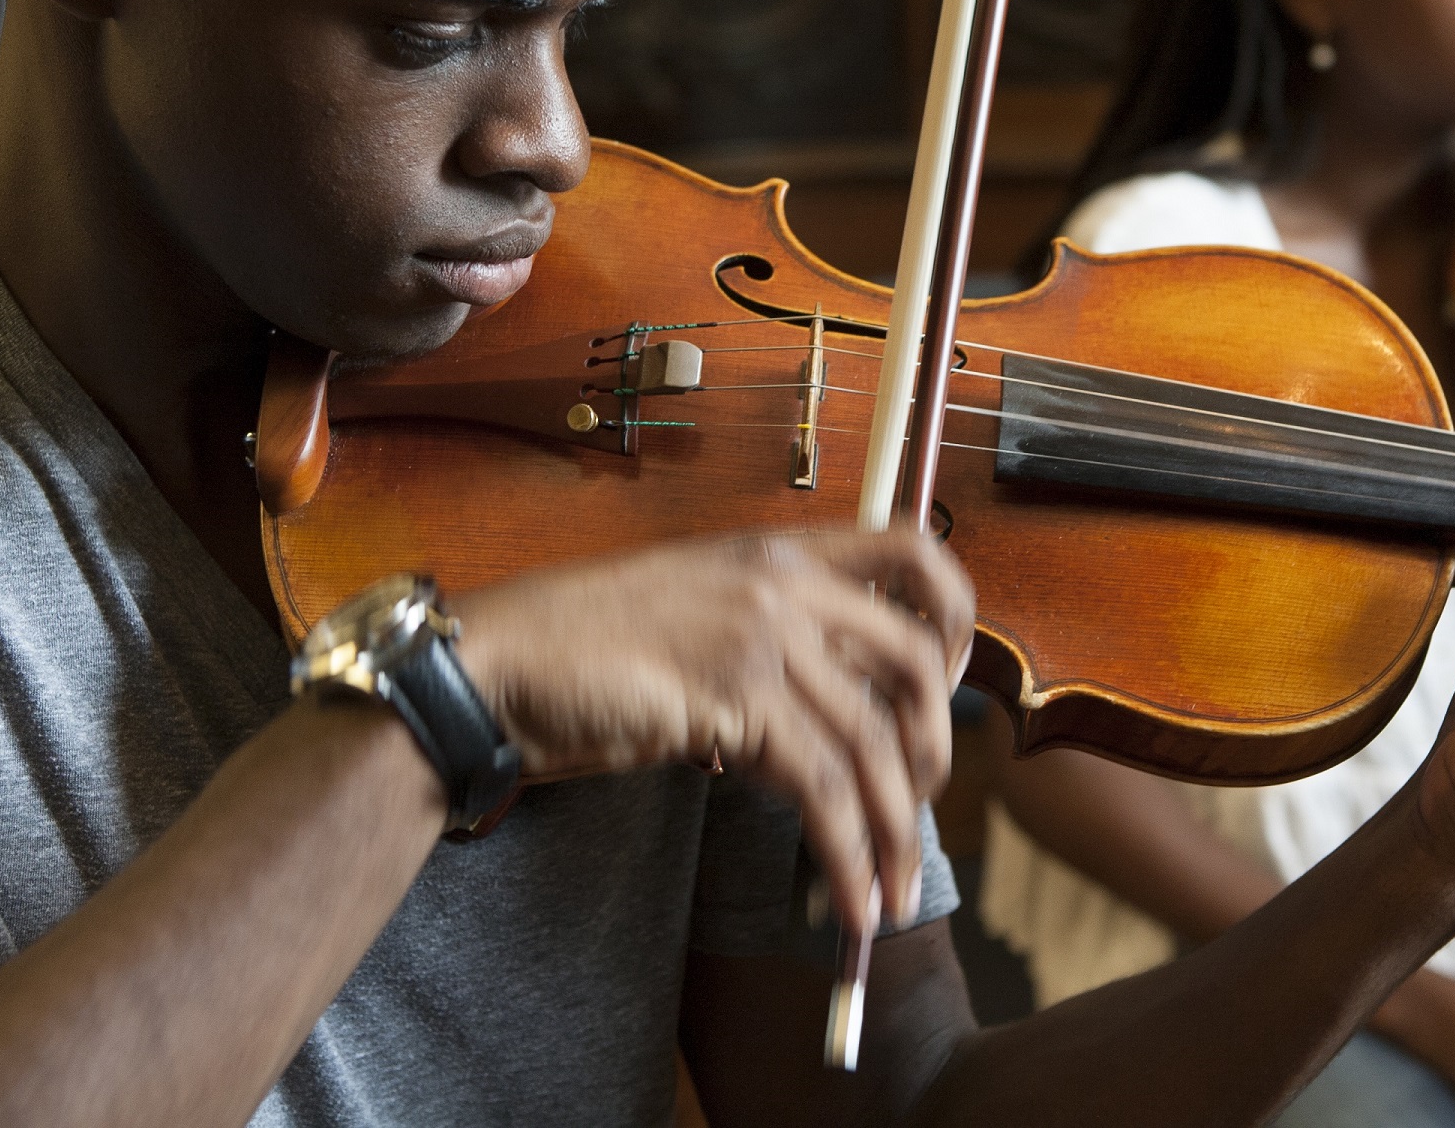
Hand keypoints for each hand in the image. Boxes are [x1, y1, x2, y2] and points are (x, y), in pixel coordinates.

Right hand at [445, 529, 973, 940]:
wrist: (501, 663)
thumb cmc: (581, 647)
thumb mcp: (695, 614)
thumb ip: (769, 641)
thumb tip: (832, 715)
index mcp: (777, 552)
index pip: (914, 552)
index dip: (953, 621)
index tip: (945, 686)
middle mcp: (782, 584)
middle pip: (915, 663)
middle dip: (933, 751)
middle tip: (915, 810)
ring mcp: (761, 638)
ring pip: (873, 743)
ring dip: (893, 831)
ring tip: (889, 890)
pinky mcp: (735, 703)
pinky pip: (821, 793)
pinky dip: (844, 858)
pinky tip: (848, 902)